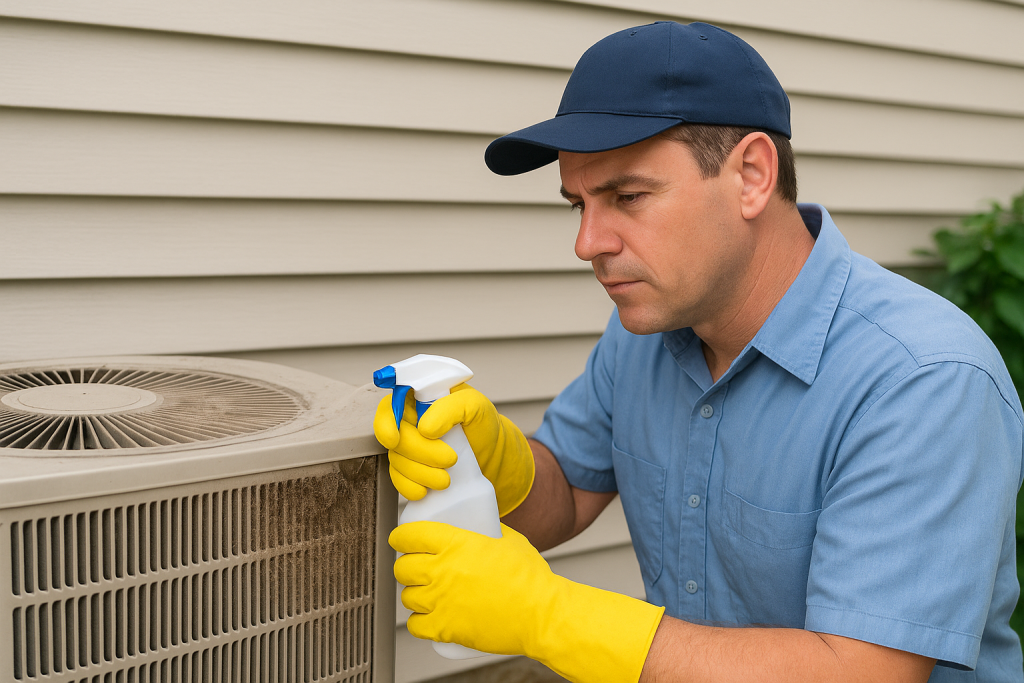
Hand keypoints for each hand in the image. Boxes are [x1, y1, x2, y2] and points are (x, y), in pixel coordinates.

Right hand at [373, 383, 534, 515]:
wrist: (491, 456)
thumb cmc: (482, 424)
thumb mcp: (475, 406)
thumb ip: (451, 407)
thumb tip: (425, 428)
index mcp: (418, 398)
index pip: (389, 405)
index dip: (386, 422)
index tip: (394, 439)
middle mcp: (408, 421)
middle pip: (395, 437)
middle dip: (419, 452)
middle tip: (450, 459)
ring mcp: (407, 447)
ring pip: (396, 461)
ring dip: (419, 473)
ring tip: (446, 479)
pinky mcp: (410, 469)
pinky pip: (398, 480)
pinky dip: (409, 487)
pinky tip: (426, 491)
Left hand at [391, 521, 663, 682]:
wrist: (542, 614)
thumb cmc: (530, 577)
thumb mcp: (507, 539)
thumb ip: (485, 531)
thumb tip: (477, 524)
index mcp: (455, 543)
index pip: (408, 535)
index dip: (401, 537)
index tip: (402, 540)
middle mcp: (442, 571)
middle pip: (402, 567)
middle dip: (406, 566)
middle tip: (416, 568)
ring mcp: (441, 602)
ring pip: (407, 596)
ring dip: (415, 594)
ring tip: (428, 593)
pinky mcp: (445, 629)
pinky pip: (414, 626)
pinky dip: (420, 622)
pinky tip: (430, 617)